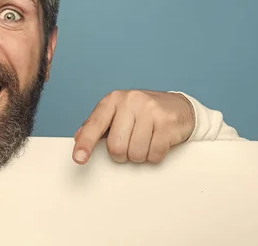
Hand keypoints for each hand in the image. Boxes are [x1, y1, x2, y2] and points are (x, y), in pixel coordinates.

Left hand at [72, 90, 194, 164]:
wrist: (178, 106)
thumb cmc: (143, 112)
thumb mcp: (118, 113)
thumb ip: (98, 125)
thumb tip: (78, 138)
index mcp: (113, 99)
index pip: (95, 124)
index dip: (86, 143)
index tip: (79, 158)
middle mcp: (130, 101)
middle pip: (116, 147)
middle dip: (122, 154)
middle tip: (130, 144)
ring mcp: (150, 110)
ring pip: (135, 154)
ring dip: (139, 155)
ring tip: (145, 141)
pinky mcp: (167, 122)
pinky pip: (154, 155)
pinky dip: (154, 155)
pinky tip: (157, 141)